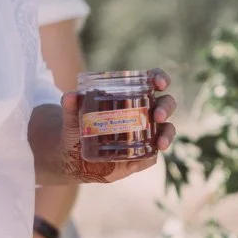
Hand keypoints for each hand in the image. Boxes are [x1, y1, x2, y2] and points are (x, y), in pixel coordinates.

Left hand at [61, 68, 177, 183]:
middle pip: (166, 104)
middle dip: (166, 108)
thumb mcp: (72, 117)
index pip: (153, 81)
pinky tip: (144, 159)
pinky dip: (151, 157)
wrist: (73, 157)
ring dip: (167, 134)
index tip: (159, 83)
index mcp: (131, 96)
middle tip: (157, 116)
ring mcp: (145, 135)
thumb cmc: (77, 129)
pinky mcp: (141, 156)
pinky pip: (152, 156)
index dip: (160, 78)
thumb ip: (70, 107)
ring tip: (161, 143)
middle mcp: (143, 113)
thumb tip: (70, 96)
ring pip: (166, 130)